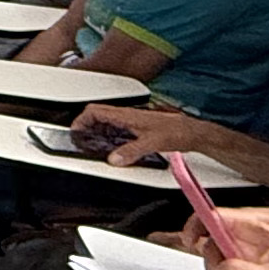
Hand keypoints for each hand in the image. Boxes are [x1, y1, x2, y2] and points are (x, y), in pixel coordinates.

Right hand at [72, 105, 213, 169]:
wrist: (193, 132)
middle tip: (80, 139)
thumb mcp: (153, 143)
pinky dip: (108, 136)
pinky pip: (117, 129)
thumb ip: (131, 151)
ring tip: (92, 143)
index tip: (75, 131)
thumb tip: (113, 159)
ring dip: (96, 130)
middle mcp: (128, 116)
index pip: (95, 111)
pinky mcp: (138, 128)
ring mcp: (133, 121)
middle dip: (85, 125)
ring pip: (107, 122)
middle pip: (98, 115)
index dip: (81, 120)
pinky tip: (112, 148)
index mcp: (127, 115)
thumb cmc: (177, 131)